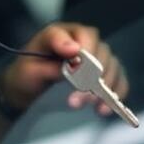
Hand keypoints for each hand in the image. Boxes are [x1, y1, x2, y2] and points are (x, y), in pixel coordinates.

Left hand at [0, 23, 128, 116]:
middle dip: (94, 76)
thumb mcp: (28, 68)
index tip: (77, 65)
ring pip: (112, 66)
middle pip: (101, 52)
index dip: (85, 48)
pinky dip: (116, 94)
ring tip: (90, 106)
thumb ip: (50, 61)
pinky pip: (118, 80)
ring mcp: (95, 58)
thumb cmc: (25, 75)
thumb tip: (74, 50)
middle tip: (79, 97)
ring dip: (105, 88)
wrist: (26, 91)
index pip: (83, 34)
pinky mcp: (102, 76)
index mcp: (63, 34)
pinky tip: (103, 109)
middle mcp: (83, 42)